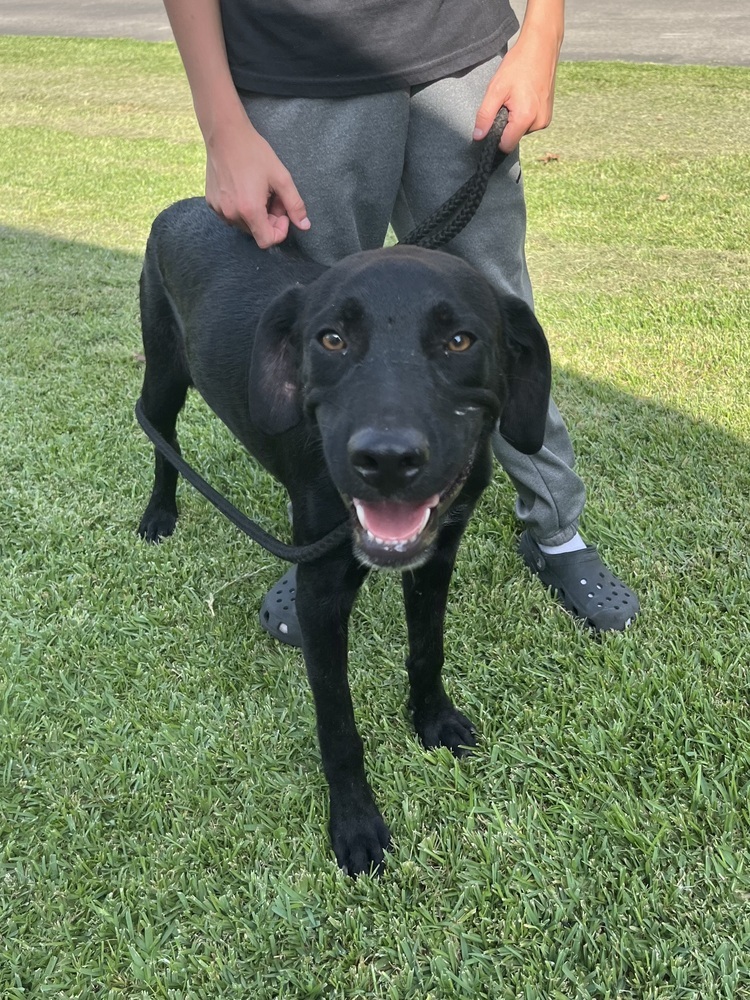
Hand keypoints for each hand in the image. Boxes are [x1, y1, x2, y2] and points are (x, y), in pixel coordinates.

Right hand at [205, 112, 309, 247]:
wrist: (225, 134)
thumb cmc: (254, 152)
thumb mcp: (281, 177)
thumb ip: (295, 204)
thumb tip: (305, 226)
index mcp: (250, 210)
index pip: (266, 241)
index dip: (279, 231)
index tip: (283, 214)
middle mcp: (231, 214)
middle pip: (256, 232)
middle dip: (269, 219)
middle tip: (273, 196)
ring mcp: (219, 209)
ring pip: (244, 225)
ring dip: (255, 214)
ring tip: (258, 191)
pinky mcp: (212, 203)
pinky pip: (230, 215)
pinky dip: (241, 208)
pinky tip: (244, 188)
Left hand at [473, 27, 561, 152]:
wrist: (542, 46)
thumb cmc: (519, 64)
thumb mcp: (496, 89)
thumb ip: (485, 115)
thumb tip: (478, 136)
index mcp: (526, 118)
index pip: (506, 145)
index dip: (496, 137)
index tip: (493, 120)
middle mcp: (539, 123)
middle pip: (513, 137)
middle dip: (506, 124)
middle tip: (506, 101)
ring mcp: (545, 119)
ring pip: (521, 130)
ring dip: (515, 118)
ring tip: (516, 96)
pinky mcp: (548, 114)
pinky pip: (530, 123)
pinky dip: (524, 114)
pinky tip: (524, 97)